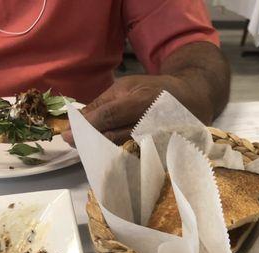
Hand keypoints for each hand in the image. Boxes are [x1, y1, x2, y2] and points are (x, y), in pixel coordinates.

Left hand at [62, 74, 197, 145]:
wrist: (191, 101)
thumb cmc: (155, 90)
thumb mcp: (128, 86)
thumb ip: (103, 103)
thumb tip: (78, 119)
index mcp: (143, 101)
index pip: (110, 115)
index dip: (88, 125)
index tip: (68, 134)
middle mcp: (152, 123)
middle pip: (114, 136)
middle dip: (90, 141)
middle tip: (73, 143)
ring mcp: (159, 140)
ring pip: (122, 151)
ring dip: (101, 151)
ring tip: (87, 149)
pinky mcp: (162, 153)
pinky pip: (134, 159)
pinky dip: (117, 158)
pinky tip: (106, 156)